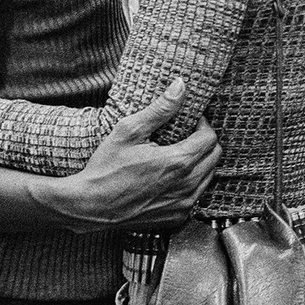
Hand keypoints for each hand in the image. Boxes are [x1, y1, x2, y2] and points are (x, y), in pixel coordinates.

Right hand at [48, 79, 221, 231]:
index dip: (203, 125)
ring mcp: (184, 204)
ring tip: (177, 155)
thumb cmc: (106, 168)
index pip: (210, 138)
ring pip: (208, 177)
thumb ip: (160, 108)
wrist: (90, 206)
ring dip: (200, 163)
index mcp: (178, 162)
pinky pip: (196, 196)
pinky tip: (171, 178)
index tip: (190, 122)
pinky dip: (190, 184)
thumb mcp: (129, 130)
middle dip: (204, 142)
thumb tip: (180, 86)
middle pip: (215, 157)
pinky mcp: (177, 217)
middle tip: (186, 136)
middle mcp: (187, 186)